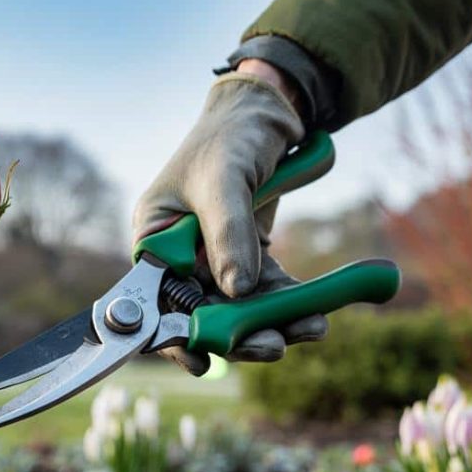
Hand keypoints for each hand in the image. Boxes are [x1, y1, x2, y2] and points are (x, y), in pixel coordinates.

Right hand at [132, 61, 327, 375]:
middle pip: (202, 314)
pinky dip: (290, 305)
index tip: (203, 360)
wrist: (267, 111)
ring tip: (310, 328)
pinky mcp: (247, 257)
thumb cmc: (229, 137)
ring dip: (273, 324)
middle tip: (274, 346)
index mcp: (154, 239)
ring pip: (239, 310)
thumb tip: (237, 291)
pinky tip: (317, 313)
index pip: (156, 300)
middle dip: (239, 334)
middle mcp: (179, 257)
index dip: (174, 336)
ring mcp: (214, 260)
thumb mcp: (223, 182)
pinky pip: (266, 293)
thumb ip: (227, 235)